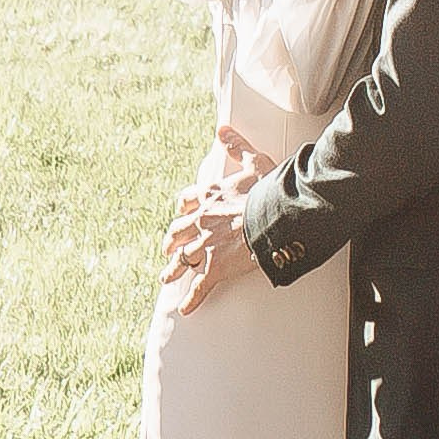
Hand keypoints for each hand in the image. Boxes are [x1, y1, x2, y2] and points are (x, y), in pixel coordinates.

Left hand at [160, 125, 274, 309]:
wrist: (273, 215)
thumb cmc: (267, 189)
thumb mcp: (253, 161)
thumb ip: (236, 145)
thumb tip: (222, 129)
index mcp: (209, 197)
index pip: (186, 202)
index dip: (183, 210)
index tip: (181, 214)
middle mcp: (201, 221)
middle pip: (177, 233)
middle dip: (170, 243)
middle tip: (167, 251)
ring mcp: (206, 245)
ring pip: (182, 260)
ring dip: (173, 271)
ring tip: (165, 279)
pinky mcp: (215, 267)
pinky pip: (200, 287)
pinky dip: (192, 299)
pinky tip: (185, 309)